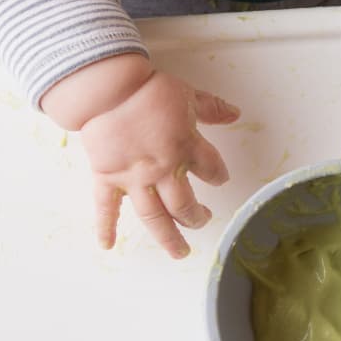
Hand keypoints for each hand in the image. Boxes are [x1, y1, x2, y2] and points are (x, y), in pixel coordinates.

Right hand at [77, 70, 238, 257]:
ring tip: (179, 252)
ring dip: (168, 238)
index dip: (219, 176)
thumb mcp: (188, 95)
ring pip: (154, 217)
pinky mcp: (107, 177)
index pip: (212, 170)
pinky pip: (106, 207)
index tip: (219, 179)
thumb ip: (212, 108)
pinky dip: (105, 227)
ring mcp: (134, 177)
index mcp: (187, 148)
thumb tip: (235, 114)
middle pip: (185, 206)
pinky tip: (108, 245)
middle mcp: (164, 169)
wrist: (109, 88)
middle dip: (196, 218)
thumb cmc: (148, 89)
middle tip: (202, 222)